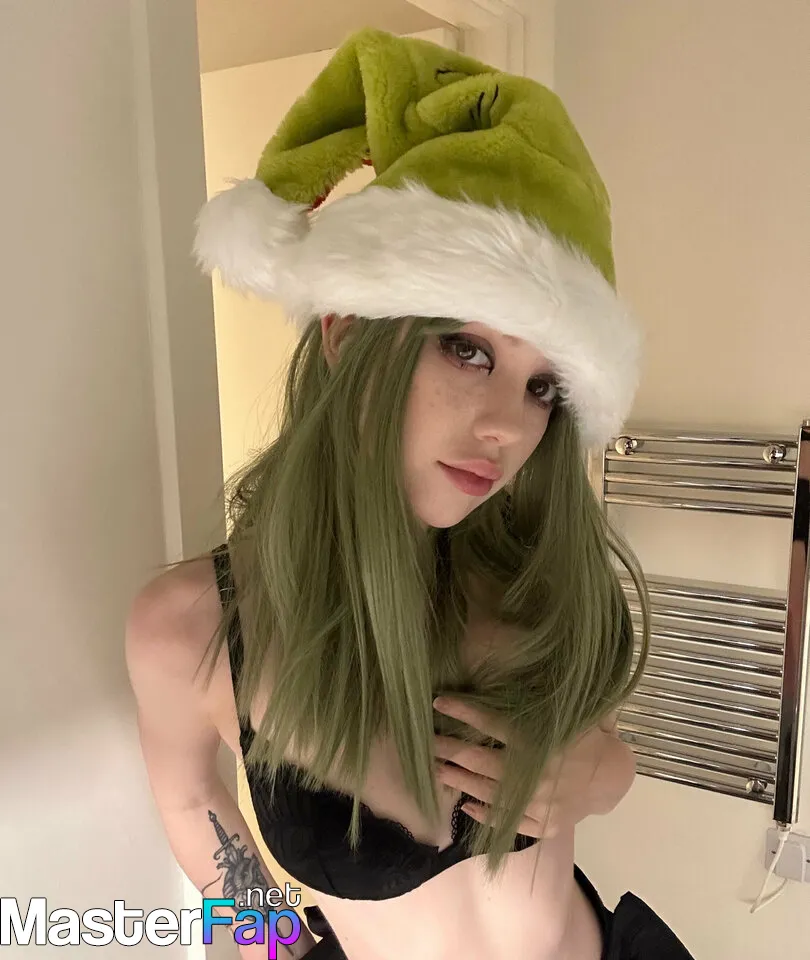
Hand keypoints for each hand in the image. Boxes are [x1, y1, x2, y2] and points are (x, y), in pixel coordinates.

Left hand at [432, 696, 609, 838]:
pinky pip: (506, 822)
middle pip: (481, 761)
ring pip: (488, 792)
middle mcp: (537, 775)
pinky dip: (484, 815)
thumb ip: (544, 697)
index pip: (493, 723)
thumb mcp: (571, 712)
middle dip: (450, 750)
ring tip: (436, 769)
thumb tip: (522, 662)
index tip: (438, 703)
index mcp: (543, 742)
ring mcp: (539, 804)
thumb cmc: (587, 737)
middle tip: (426, 743)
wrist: (612, 778)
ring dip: (459, 780)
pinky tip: (465, 805)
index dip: (464, 711)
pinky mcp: (542, 824)